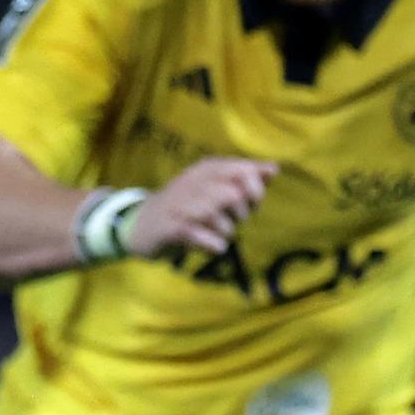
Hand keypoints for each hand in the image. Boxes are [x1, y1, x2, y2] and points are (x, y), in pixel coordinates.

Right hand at [126, 158, 276, 257]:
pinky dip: (213, 245)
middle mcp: (193, 182)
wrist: (140, 224)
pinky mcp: (171, 228)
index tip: (252, 204)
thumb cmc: (185, 206)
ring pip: (218, 218)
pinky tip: (211, 246)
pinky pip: (203, 238)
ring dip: (225, 231)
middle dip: (241, 214)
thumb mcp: (213, 185)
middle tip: (232, 221)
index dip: (256, 191)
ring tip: (218, 234)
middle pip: (233, 195)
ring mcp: (180, 205)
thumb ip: (243, 177)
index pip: (244, 171)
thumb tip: (274, 169)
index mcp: (207, 168)